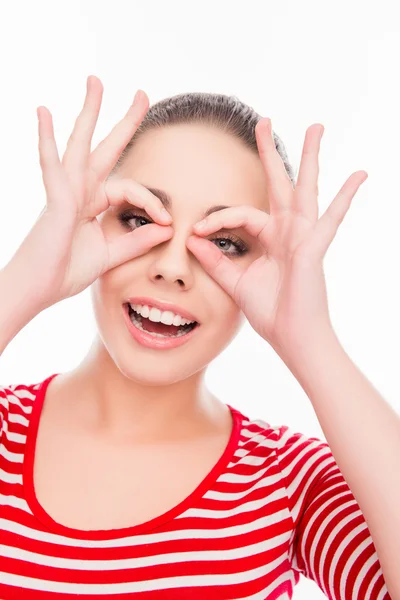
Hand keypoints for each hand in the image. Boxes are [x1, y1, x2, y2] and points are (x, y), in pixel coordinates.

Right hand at [4, 76, 172, 311]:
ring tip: (96, 83)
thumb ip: (137, 240)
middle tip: (142, 94)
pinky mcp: (55, 201)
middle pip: (105, 149)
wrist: (38, 290)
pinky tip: (44, 113)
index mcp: (93, 204)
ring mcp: (66, 193)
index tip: (167, 220)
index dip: (151, 201)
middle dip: (124, 122)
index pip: (130, 189)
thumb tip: (166, 227)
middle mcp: (80, 192)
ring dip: (89, 113)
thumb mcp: (111, 255)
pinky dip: (47, 140)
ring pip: (80, 145)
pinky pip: (52, 166)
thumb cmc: (65, 272)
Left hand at [186, 119, 367, 354]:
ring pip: (306, 189)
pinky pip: (331, 219)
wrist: (291, 337)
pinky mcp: (314, 248)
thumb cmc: (270, 312)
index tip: (196, 232)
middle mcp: (287, 232)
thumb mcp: (235, 282)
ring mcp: (303, 237)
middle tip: (264, 121)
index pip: (240, 214)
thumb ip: (216, 261)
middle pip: (279, 184)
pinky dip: (345, 198)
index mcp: (269, 238)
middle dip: (270, 153)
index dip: (217, 219)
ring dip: (310, 158)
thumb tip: (193, 240)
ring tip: (316, 128)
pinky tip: (359, 175)